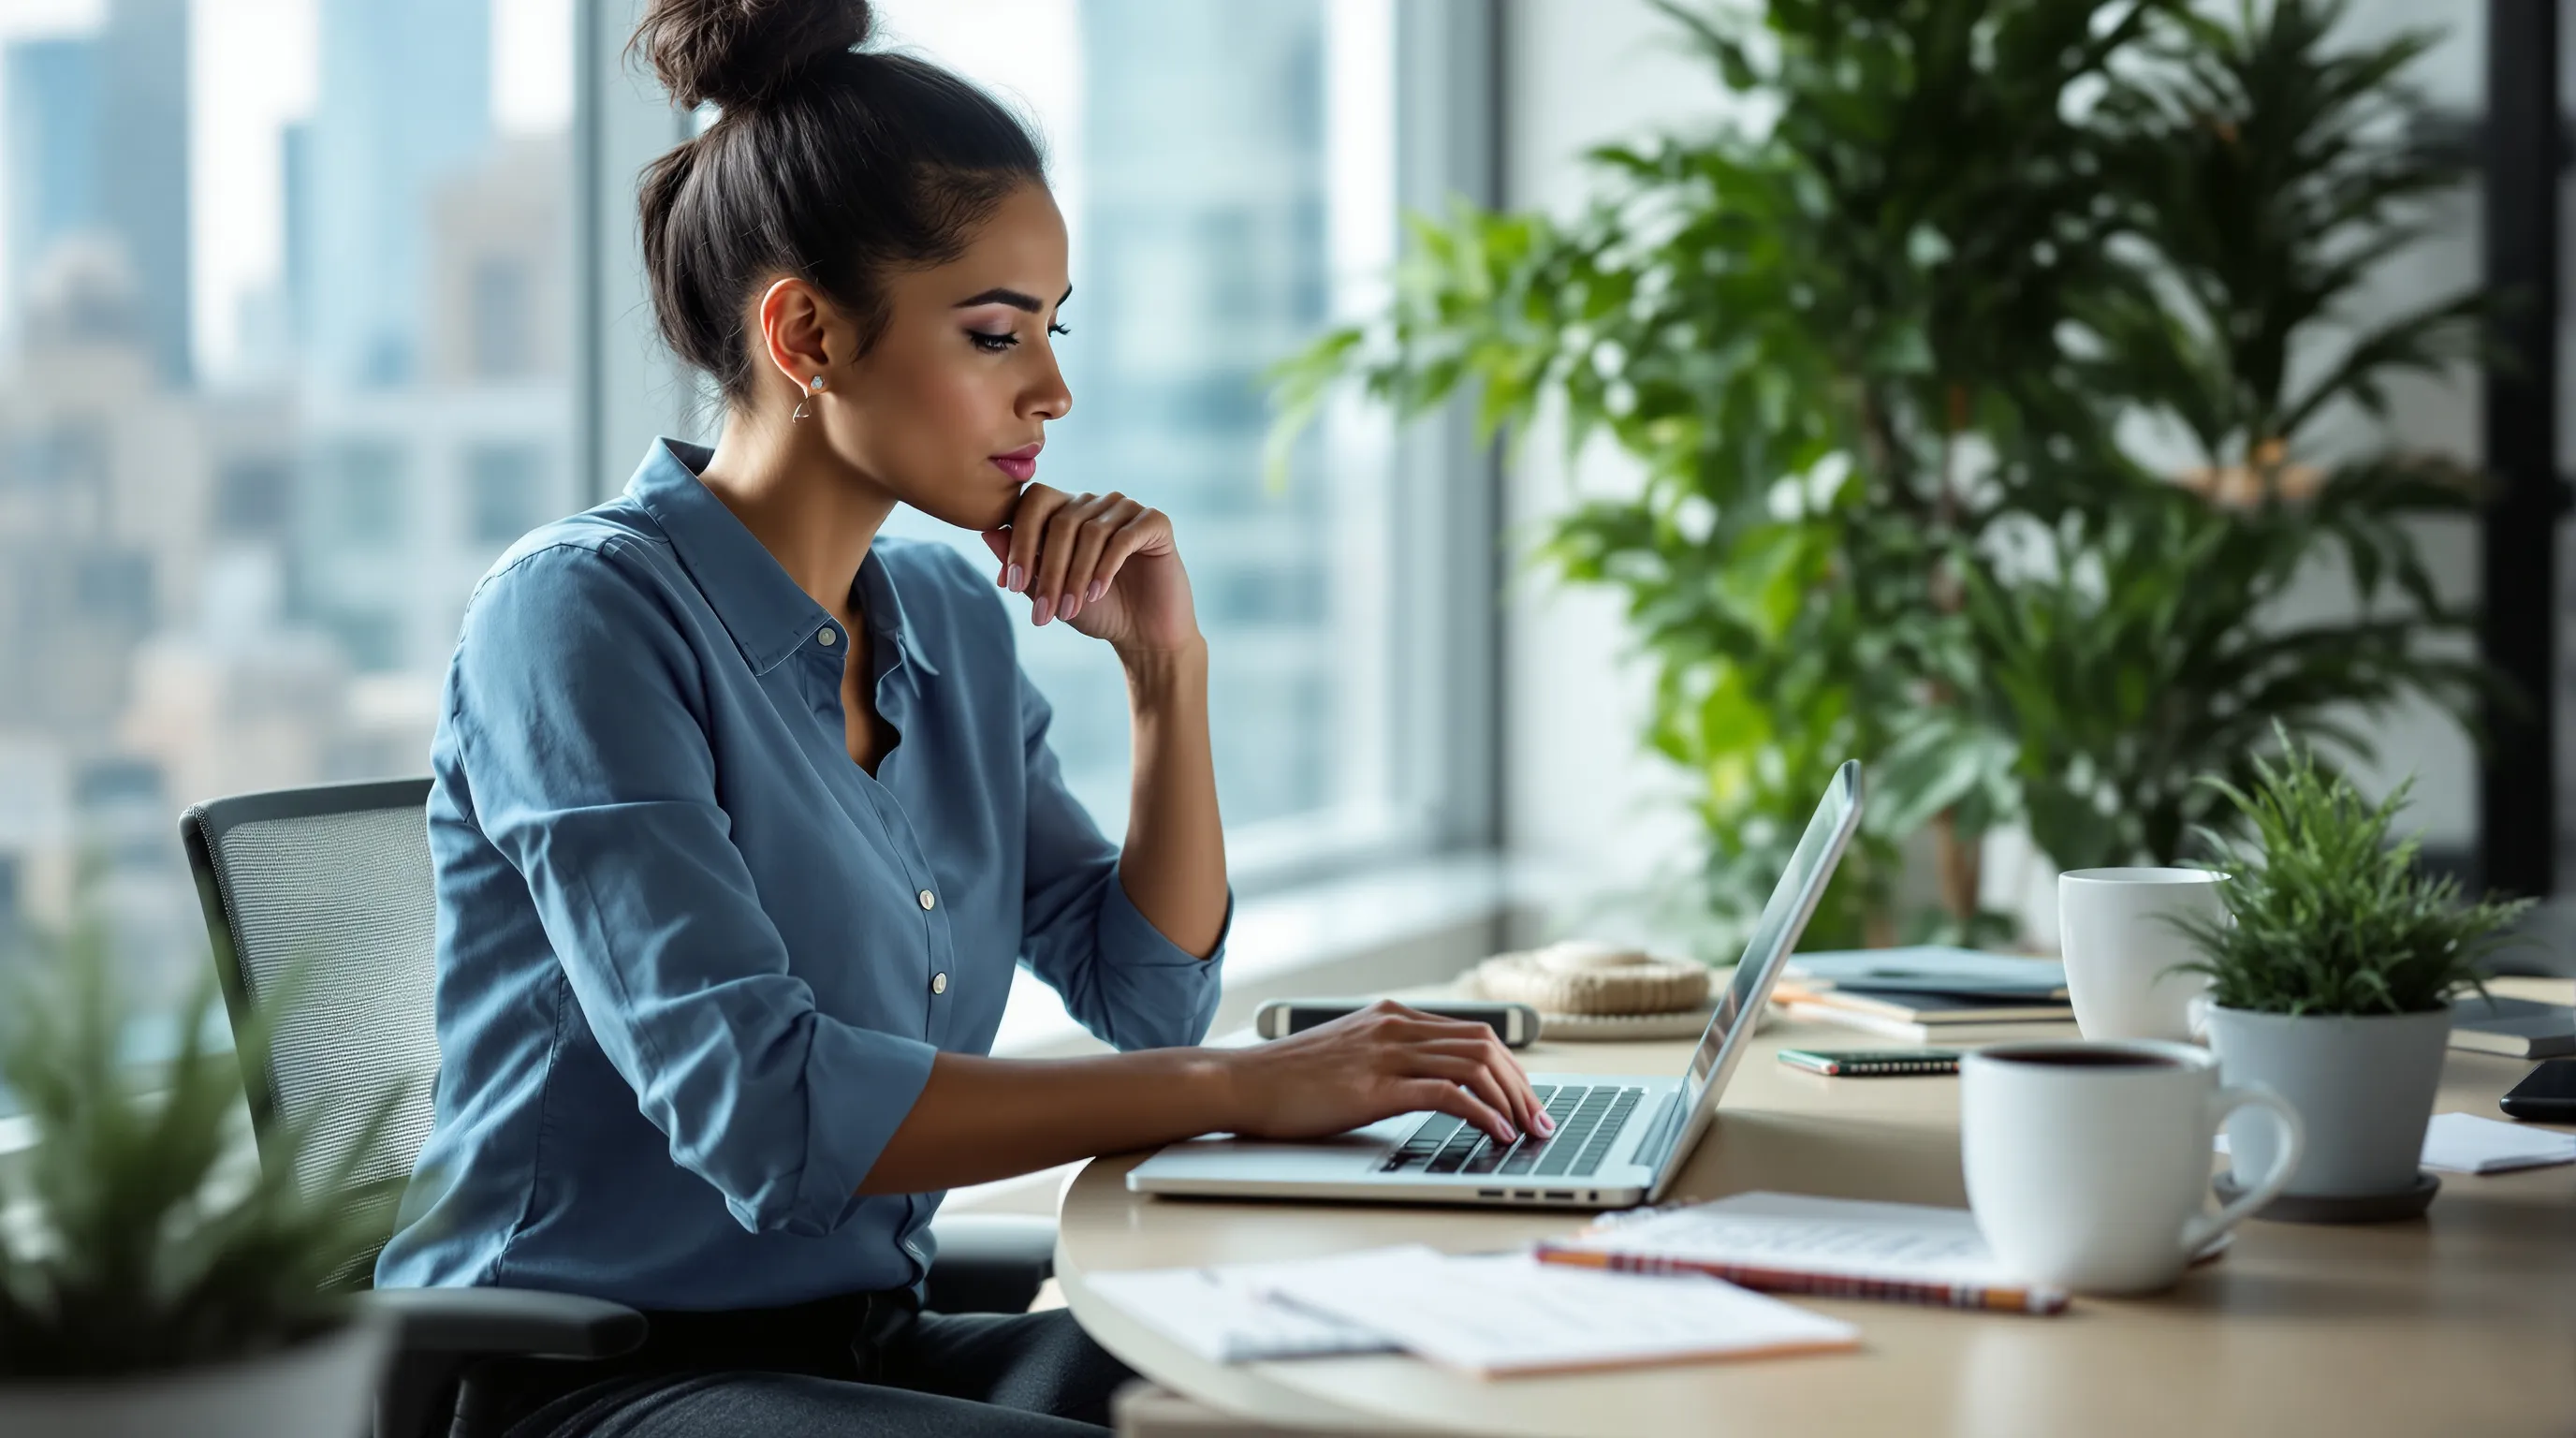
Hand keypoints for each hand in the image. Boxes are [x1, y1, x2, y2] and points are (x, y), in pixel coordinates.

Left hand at [982, 486, 1200, 655]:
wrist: (1144, 634)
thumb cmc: (1096, 610)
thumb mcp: (1050, 590)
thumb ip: (1023, 562)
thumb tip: (988, 532)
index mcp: (1067, 511)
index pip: (1034, 502)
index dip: (1020, 540)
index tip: (1012, 584)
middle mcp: (1095, 503)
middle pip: (1061, 520)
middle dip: (1048, 569)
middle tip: (1043, 611)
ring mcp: (1126, 509)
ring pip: (1090, 532)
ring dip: (1076, 576)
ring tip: (1070, 609)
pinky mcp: (1155, 523)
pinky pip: (1123, 538)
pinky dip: (1105, 568)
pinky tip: (1097, 593)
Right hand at [1217, 1000, 1553, 1146]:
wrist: (1242, 1082)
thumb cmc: (1287, 1080)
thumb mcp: (1348, 1056)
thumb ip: (1387, 1058)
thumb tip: (1427, 1083)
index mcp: (1392, 1016)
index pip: (1473, 1032)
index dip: (1510, 1067)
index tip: (1527, 1098)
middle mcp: (1396, 1027)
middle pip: (1486, 1045)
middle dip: (1522, 1085)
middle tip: (1541, 1121)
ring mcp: (1387, 1054)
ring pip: (1475, 1066)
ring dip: (1511, 1101)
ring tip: (1528, 1132)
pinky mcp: (1377, 1086)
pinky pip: (1449, 1094)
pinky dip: (1483, 1114)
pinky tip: (1496, 1135)